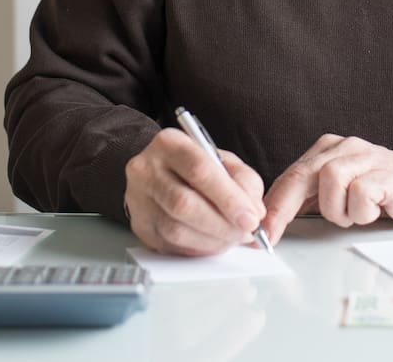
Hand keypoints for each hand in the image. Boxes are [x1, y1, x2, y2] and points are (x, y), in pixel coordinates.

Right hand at [124, 127, 265, 255]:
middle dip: (222, 224)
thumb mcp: (224, 161)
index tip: (251, 218)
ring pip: (176, 229)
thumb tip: (254, 214)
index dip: (229, 198)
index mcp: (170, 144)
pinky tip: (214, 242)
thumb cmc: (196, 166)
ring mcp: (138, 199)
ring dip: (213, 240)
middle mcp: (146, 169)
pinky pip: (171, 246)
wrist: (159, 172)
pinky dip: (199, 249)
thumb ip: (244, 182)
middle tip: (246, 233)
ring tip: (233, 237)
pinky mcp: (139, 226)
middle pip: (184, 203)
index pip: (200, 170)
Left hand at [263, 134, 392, 242]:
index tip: (257, 232)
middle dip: (282, 208)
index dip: (271, 205)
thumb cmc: (379, 192)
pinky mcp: (388, 172)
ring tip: (353, 216)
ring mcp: (367, 157)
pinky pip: (361, 191)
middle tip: (272, 234)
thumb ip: (309, 200)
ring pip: (331, 179)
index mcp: (328, 150)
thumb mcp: (338, 194)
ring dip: (336, 209)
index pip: (290, 176)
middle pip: (302, 174)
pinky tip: (373, 211)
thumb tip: (271, 220)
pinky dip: (361, 210)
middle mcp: (344, 148)